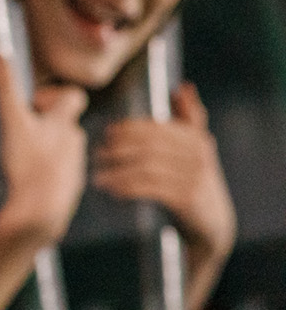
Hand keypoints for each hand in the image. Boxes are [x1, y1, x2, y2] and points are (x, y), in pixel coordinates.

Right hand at [0, 44, 87, 246]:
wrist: (39, 215)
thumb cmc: (27, 165)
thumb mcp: (11, 120)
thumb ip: (4, 85)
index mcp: (62, 124)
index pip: (73, 97)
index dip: (54, 95)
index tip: (31, 104)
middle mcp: (73, 145)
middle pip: (64, 125)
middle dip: (43, 126)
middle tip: (17, 132)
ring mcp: (72, 170)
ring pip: (61, 152)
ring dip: (44, 151)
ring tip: (17, 159)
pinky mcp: (66, 193)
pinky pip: (57, 177)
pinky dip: (44, 176)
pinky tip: (23, 182)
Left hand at [91, 83, 234, 290]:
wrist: (212, 223)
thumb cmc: (194, 179)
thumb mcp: (195, 148)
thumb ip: (189, 117)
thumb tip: (184, 86)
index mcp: (195, 138)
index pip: (154, 128)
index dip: (127, 130)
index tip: (107, 135)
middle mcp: (197, 154)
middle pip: (148, 146)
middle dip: (118, 149)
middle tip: (97, 155)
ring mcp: (194, 176)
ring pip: (146, 168)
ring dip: (117, 171)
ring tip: (98, 176)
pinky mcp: (188, 198)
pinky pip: (150, 188)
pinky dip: (127, 187)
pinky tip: (113, 189)